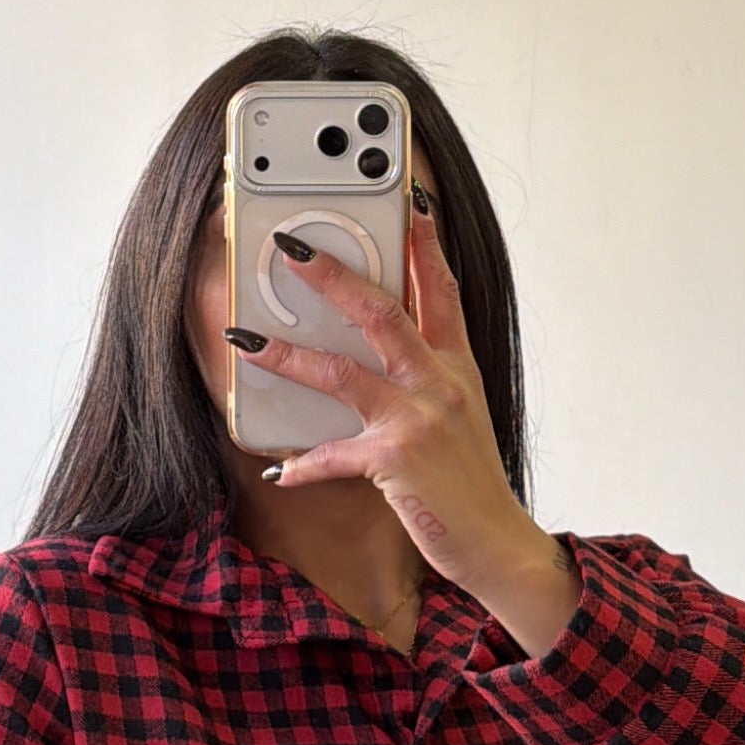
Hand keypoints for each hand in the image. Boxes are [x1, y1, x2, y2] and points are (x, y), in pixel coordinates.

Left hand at [224, 196, 551, 590]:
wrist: (498, 543)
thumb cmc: (474, 485)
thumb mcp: (464, 419)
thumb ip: (432, 381)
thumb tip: (395, 360)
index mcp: (458, 367)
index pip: (441, 290)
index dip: (424, 243)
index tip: (409, 201)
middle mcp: (439, 383)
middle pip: (382, 310)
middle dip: (333, 275)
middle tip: (293, 250)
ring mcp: (417, 419)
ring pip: (342, 370)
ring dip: (287, 355)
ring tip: (246, 341)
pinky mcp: (395, 460)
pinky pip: (334, 456)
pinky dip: (305, 465)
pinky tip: (280, 470)